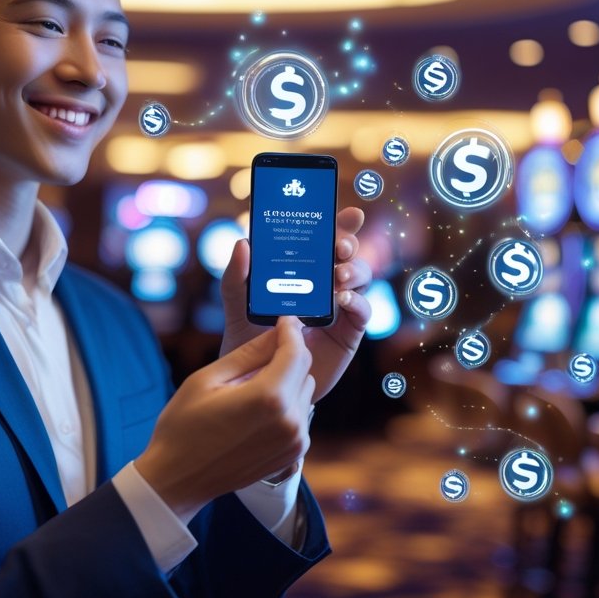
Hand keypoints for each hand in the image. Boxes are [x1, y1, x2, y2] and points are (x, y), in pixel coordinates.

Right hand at [134, 316, 314, 516]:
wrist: (178, 478)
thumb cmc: (184, 426)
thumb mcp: (208, 379)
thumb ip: (249, 352)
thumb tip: (277, 331)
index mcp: (269, 398)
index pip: (296, 352)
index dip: (291, 331)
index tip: (283, 320)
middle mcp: (290, 421)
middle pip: (303, 370)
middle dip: (284, 358)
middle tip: (253, 360)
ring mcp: (295, 441)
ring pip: (303, 391)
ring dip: (285, 383)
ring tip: (248, 391)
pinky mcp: (294, 454)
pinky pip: (299, 414)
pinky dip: (284, 406)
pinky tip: (255, 412)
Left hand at [219, 206, 371, 404]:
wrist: (256, 384)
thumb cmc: (248, 342)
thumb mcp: (236, 307)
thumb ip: (235, 278)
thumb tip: (243, 243)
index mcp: (303, 273)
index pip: (325, 242)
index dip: (341, 224)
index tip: (349, 213)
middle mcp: (326, 286)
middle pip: (347, 256)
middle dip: (348, 244)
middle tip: (339, 246)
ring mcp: (340, 310)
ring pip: (361, 280)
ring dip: (355, 271)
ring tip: (338, 276)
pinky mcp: (348, 334)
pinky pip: (362, 313)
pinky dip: (359, 303)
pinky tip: (344, 301)